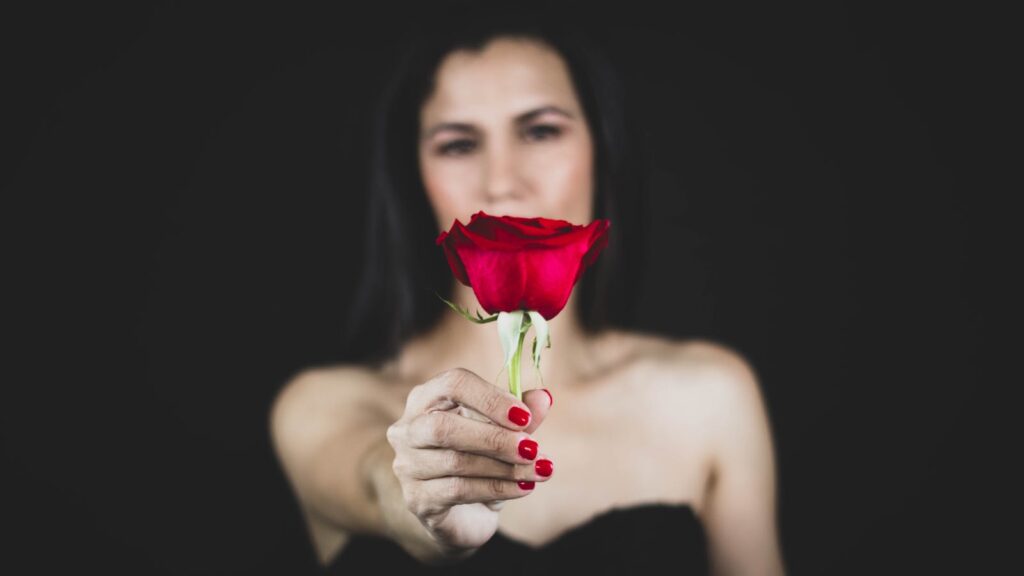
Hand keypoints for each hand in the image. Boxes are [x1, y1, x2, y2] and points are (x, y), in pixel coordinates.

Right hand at [385, 368, 553, 551]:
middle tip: (532, 448)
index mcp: (427, 398)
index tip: (525, 417)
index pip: (453, 384)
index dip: (490, 398)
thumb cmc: (480, 460)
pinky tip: (524, 488)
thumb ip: (521, 415)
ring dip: (504, 467)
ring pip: (455, 462)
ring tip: (539, 470)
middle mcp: (408, 429)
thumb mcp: (504, 433)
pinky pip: (459, 490)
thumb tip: (544, 397)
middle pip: (443, 427)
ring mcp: (407, 466)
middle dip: (494, 438)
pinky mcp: (416, 500)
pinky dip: (498, 488)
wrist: (463, 513)